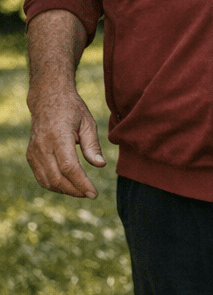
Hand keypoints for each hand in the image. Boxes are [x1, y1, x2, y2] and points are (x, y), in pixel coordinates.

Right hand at [27, 83, 105, 198]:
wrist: (48, 100)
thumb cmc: (72, 110)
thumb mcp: (88, 123)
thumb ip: (92, 146)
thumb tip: (100, 165)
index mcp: (58, 137)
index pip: (69, 167)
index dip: (81, 183)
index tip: (94, 193)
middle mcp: (42, 147)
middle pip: (57, 178)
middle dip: (74, 190)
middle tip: (90, 194)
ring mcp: (33, 152)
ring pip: (47, 181)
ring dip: (64, 190)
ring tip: (81, 191)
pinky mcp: (30, 155)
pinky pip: (41, 177)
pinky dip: (54, 185)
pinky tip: (68, 185)